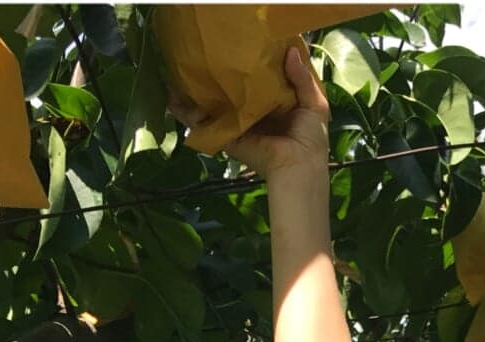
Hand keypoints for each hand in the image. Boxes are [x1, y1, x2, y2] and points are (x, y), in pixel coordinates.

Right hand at [186, 40, 332, 177]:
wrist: (297, 166)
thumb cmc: (309, 137)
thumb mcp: (315, 104)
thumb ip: (302, 78)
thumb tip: (290, 49)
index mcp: (274, 100)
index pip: (260, 74)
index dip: (253, 56)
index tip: (243, 33)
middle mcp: (252, 107)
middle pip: (233, 83)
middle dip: (222, 66)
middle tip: (210, 41)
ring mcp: (236, 118)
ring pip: (214, 98)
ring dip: (198, 84)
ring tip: (182, 59)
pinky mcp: (225, 131)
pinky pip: (203, 119)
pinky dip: (185, 109)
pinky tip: (170, 92)